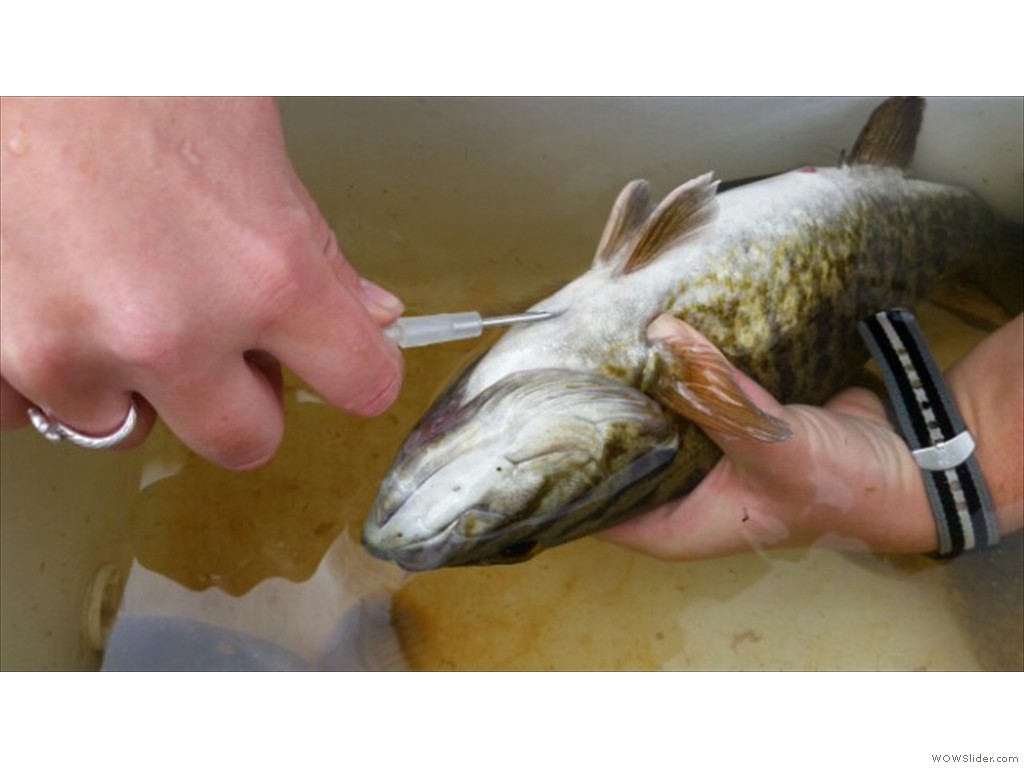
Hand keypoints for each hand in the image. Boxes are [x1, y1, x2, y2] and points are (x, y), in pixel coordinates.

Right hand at [1, 97, 403, 467]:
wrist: (7, 34)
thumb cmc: (122, 66)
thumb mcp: (252, 146)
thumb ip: (316, 252)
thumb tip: (365, 314)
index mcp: (264, 274)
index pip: (361, 385)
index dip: (357, 372)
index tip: (344, 365)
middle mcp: (171, 331)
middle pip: (247, 441)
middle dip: (243, 397)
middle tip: (224, 339)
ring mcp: (69, 352)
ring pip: (130, 426)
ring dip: (136, 381)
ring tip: (118, 291)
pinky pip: (37, 413)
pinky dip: (52, 371)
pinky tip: (55, 300)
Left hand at [601, 313, 1022, 558]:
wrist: (903, 462)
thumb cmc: (837, 483)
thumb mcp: (770, 445)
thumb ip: (715, 393)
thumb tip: (662, 333)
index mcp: (674, 526)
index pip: (595, 505)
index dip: (566, 469)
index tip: (540, 418)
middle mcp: (678, 496)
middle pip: (616, 457)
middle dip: (596, 417)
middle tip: (562, 365)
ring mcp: (699, 460)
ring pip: (648, 423)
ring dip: (632, 390)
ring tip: (595, 343)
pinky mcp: (721, 426)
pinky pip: (682, 399)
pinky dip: (670, 375)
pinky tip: (648, 337)